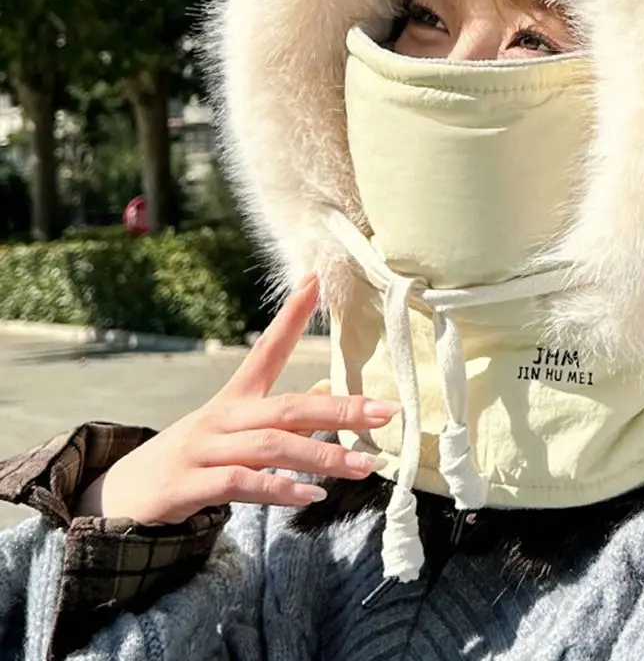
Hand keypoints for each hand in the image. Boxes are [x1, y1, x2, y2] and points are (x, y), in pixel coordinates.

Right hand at [77, 276, 396, 525]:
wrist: (124, 495)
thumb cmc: (194, 457)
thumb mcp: (235, 429)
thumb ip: (281, 416)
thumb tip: (329, 394)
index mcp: (235, 397)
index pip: (266, 348)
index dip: (291, 317)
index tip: (316, 282)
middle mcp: (222, 417)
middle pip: (288, 406)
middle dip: (341, 409)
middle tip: (385, 412)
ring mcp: (204, 449)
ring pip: (271, 446)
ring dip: (323, 456)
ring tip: (364, 465)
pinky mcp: (189, 486)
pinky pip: (241, 484)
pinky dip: (279, 489)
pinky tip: (310, 497)